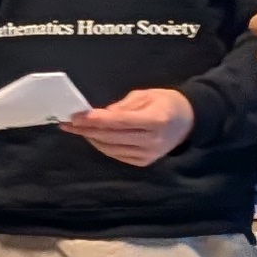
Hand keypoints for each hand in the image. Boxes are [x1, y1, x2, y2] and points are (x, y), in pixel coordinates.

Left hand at [61, 87, 202, 167]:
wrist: (188, 122)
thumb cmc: (166, 103)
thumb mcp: (147, 95)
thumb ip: (123, 106)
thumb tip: (100, 114)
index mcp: (156, 120)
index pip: (120, 121)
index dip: (96, 119)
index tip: (77, 116)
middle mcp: (153, 140)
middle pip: (112, 137)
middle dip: (87, 130)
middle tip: (68, 122)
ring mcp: (148, 154)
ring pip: (111, 148)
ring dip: (91, 138)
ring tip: (77, 129)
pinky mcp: (144, 162)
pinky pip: (116, 154)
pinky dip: (102, 145)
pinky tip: (92, 137)